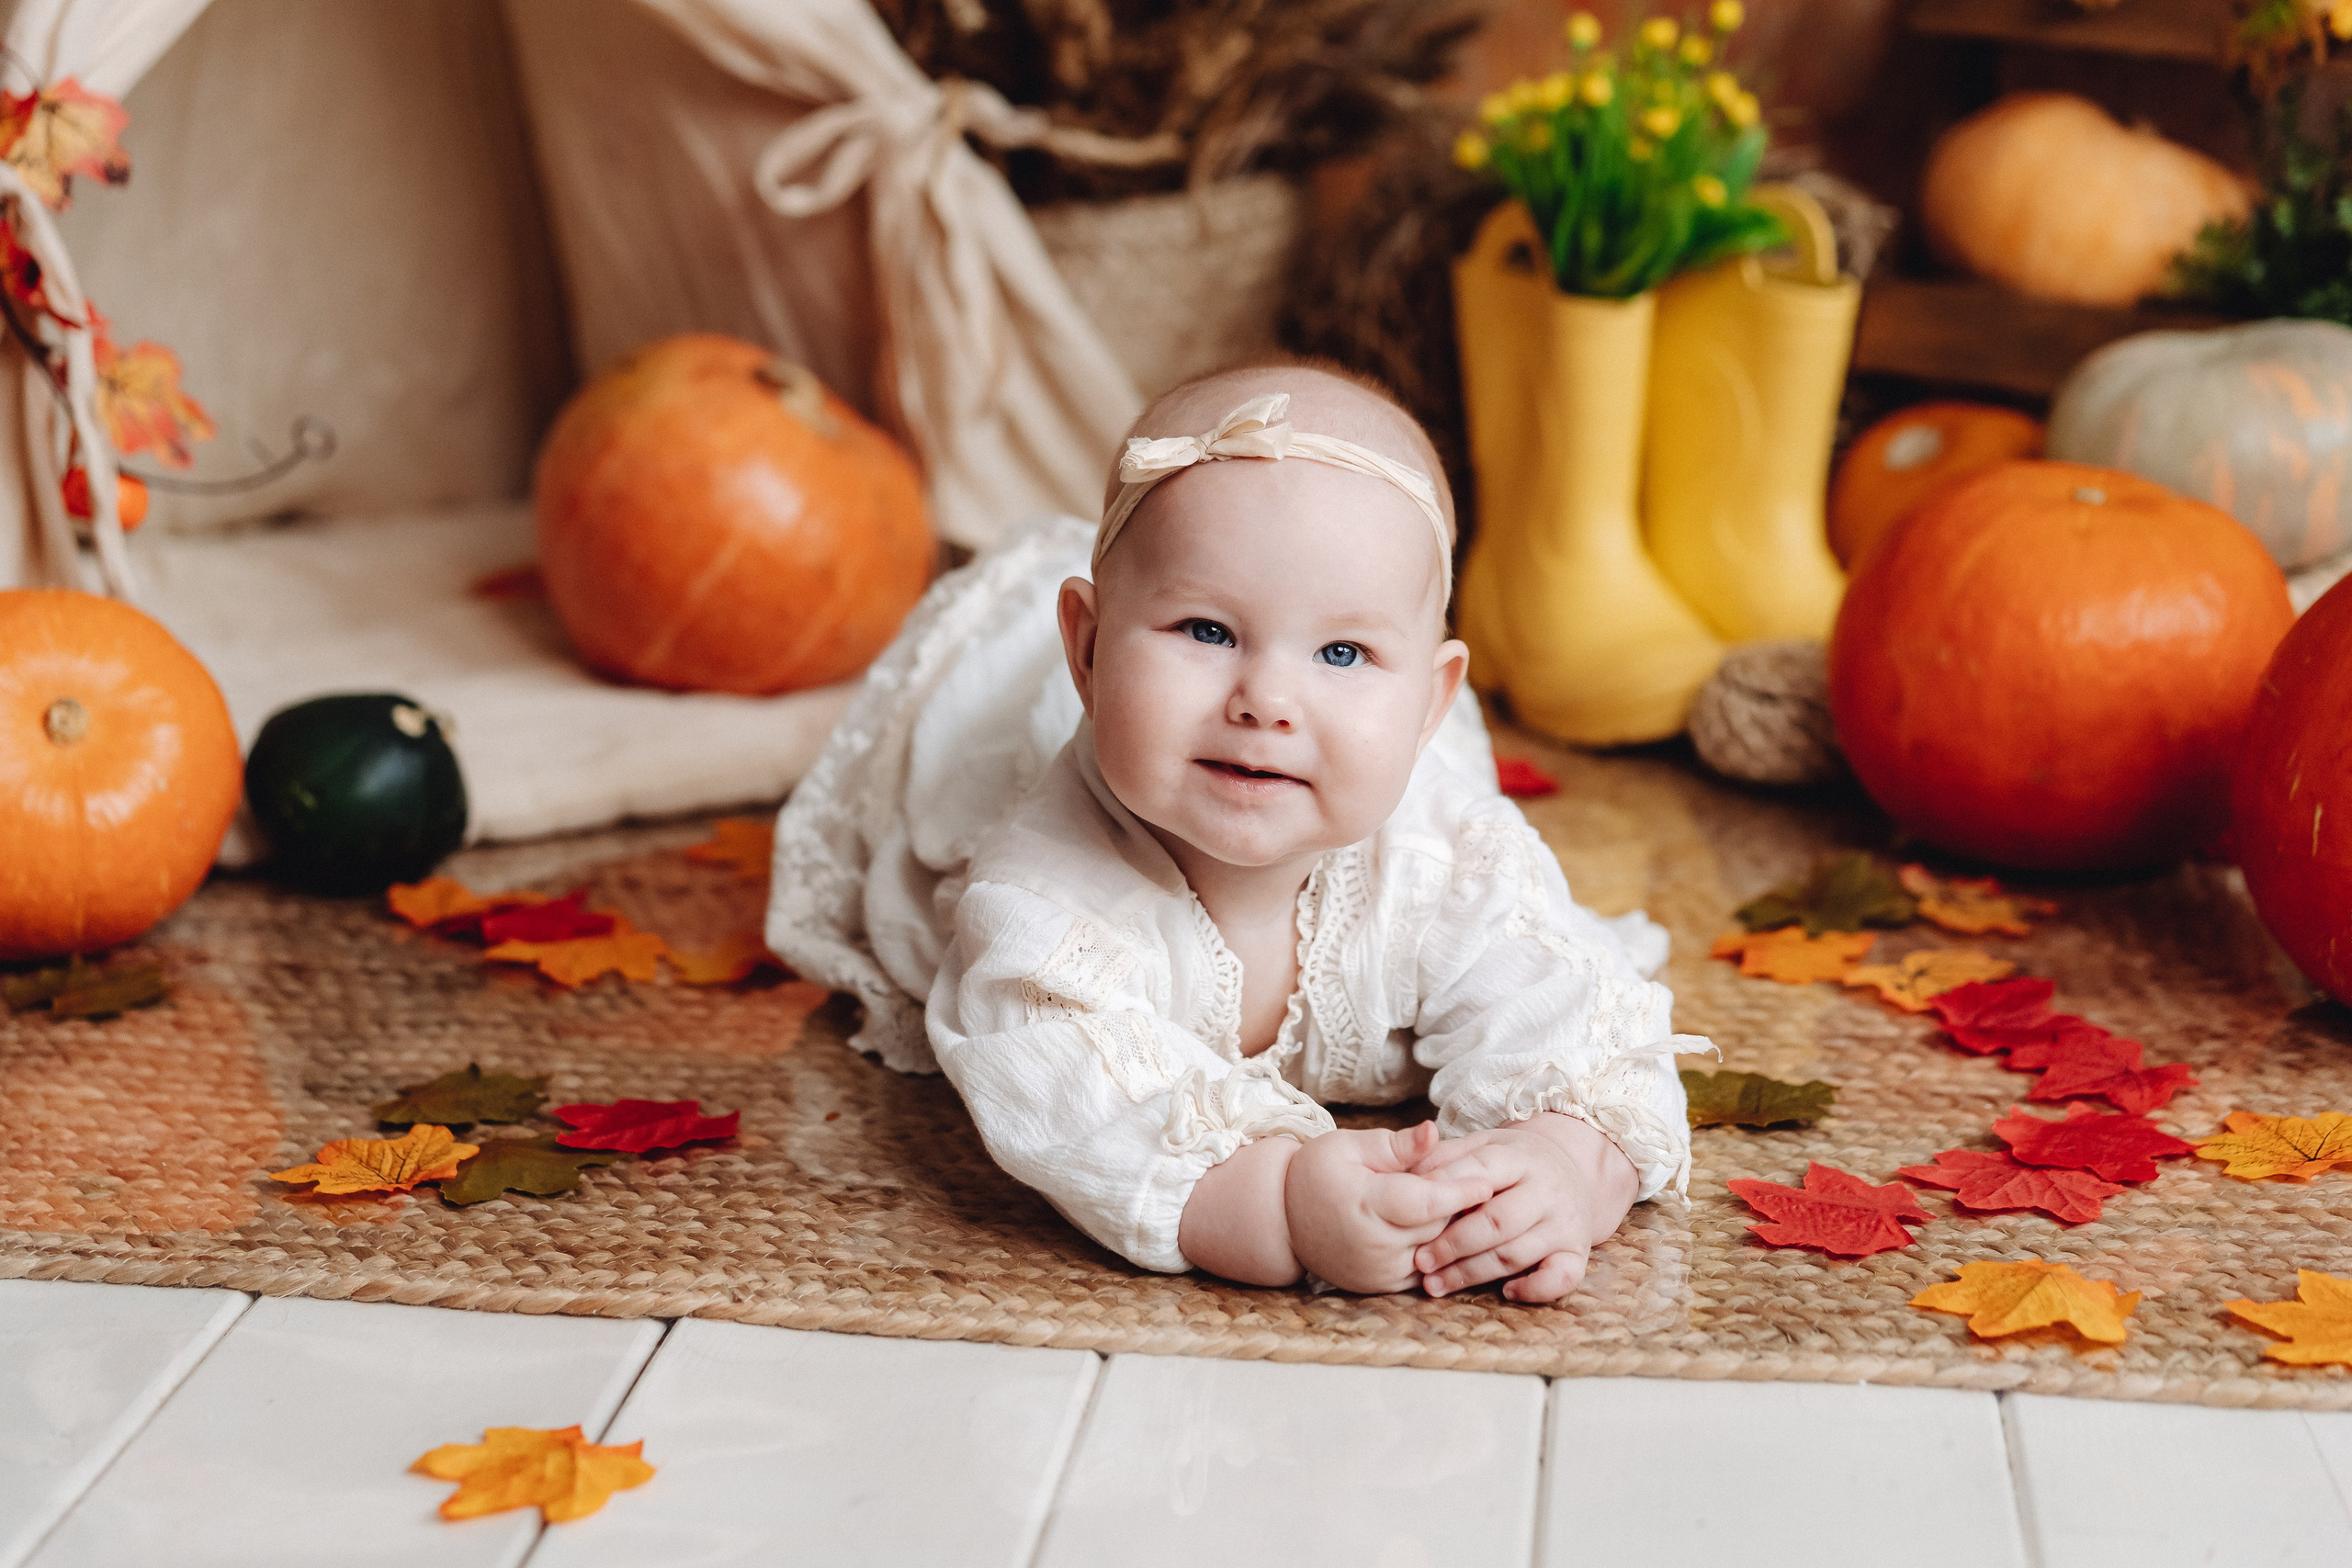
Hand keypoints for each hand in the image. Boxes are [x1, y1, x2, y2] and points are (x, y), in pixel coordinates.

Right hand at [1284, 1123, 1494, 1293]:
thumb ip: (1396, 1145)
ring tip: (1476, 1205)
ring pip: (1437, 1251)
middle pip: (1437, 1226)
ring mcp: (1380, 1272)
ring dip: (1457, 1230)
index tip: (1489, 1178)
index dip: (1459, 1191)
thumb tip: (1434, 1132)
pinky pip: (1428, 1269)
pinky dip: (1442, 1250)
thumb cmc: (1318, 1173)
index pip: (1425, 1202)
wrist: (1285, 1221)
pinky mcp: (1384, 1286)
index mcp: (1365, 1205)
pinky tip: (1453, 1228)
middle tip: (1491, 1183)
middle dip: (1463, 1207)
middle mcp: (1374, 1246)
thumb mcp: (1349, 1146)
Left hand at [1410, 1113, 1637, 1303]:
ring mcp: (1565, 1223)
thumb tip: (1406, 1173)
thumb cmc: (1512, 1164)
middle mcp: (1546, 1189)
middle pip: (1497, 1222)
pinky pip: (1562, 1278)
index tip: (1409, 1211)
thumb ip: (1446, 1158)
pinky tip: (1505, 1292)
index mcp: (1518, 1157)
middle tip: (1419, 1261)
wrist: (1572, 1170)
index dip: (1444, 1192)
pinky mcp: (1578, 1252)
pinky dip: (1535, 1289)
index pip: (1480, 1173)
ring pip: (1516, 1254)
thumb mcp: (1483, 1146)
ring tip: (1435, 1284)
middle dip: (1453, 1244)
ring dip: (1472, 1273)